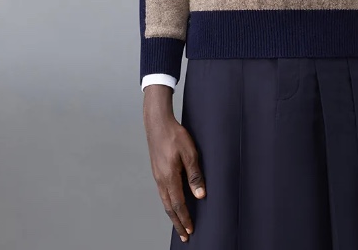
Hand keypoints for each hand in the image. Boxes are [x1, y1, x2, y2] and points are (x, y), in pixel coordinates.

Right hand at [143, 85, 205, 242]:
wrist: (158, 123)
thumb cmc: (175, 135)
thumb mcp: (190, 153)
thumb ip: (195, 175)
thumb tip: (200, 195)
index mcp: (169, 177)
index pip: (178, 204)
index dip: (185, 218)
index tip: (190, 230)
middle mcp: (161, 179)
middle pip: (169, 207)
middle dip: (177, 222)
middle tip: (184, 235)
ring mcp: (157, 175)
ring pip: (164, 201)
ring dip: (172, 214)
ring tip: (179, 224)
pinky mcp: (157, 170)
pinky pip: (162, 192)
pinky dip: (168, 203)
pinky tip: (171, 203)